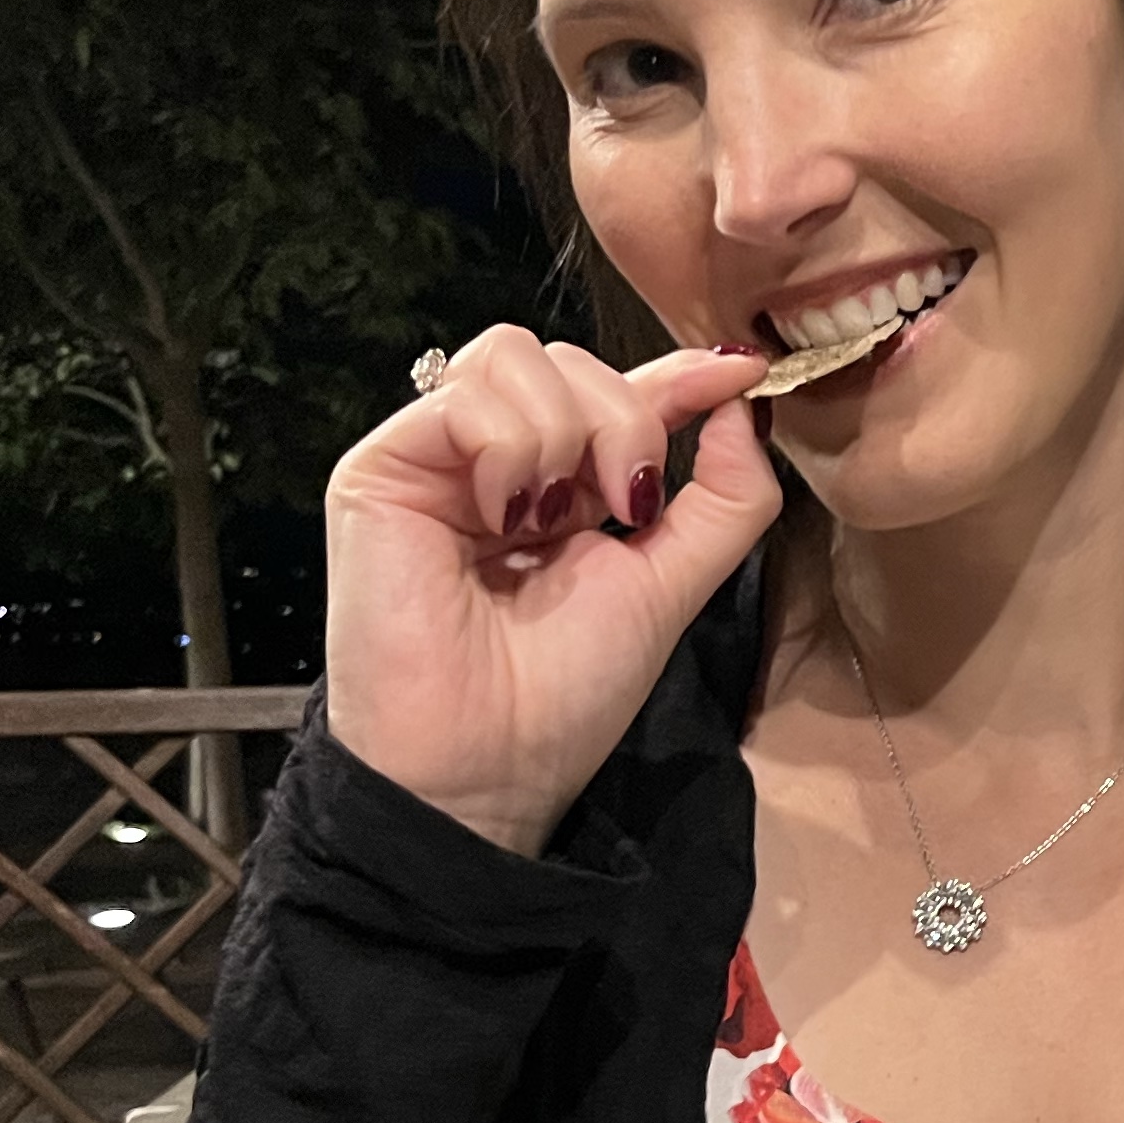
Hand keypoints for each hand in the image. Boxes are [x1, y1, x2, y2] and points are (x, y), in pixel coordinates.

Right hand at [324, 330, 776, 856]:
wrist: (483, 766)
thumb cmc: (562, 698)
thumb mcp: (671, 585)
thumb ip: (723, 498)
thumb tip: (742, 400)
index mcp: (561, 489)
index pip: (617, 392)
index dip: (679, 374)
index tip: (740, 370)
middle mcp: (495, 463)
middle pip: (571, 361)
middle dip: (626, 421)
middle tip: (626, 509)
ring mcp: (436, 461)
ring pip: (517, 356)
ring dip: (567, 433)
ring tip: (551, 524)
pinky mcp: (381, 468)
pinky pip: (465, 396)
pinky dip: (511, 448)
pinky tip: (508, 519)